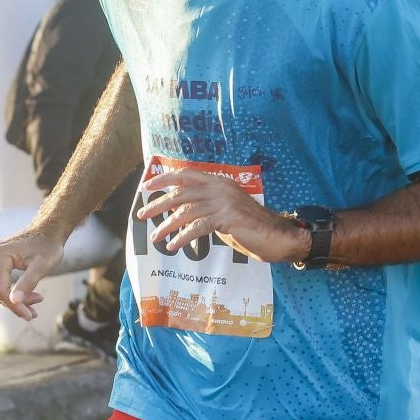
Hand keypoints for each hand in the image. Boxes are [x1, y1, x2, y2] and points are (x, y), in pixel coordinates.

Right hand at [0, 224, 67, 319]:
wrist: (48, 231)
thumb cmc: (47, 246)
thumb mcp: (41, 266)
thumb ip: (27, 283)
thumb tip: (14, 302)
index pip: (0, 291)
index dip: (14, 306)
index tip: (30, 316)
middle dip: (16, 304)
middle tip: (37, 309)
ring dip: (16, 300)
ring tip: (37, 302)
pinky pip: (0, 284)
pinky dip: (14, 292)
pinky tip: (31, 296)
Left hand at [136, 168, 305, 264]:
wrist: (278, 236)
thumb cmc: (251, 226)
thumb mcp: (225, 212)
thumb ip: (206, 207)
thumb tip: (181, 212)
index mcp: (219, 182)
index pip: (186, 174)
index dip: (165, 178)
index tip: (147, 186)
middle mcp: (220, 187)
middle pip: (182, 193)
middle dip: (159, 204)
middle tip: (142, 215)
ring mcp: (225, 202)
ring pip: (187, 211)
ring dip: (168, 225)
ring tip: (155, 237)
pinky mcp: (228, 218)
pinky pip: (199, 227)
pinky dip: (183, 237)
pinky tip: (174, 245)